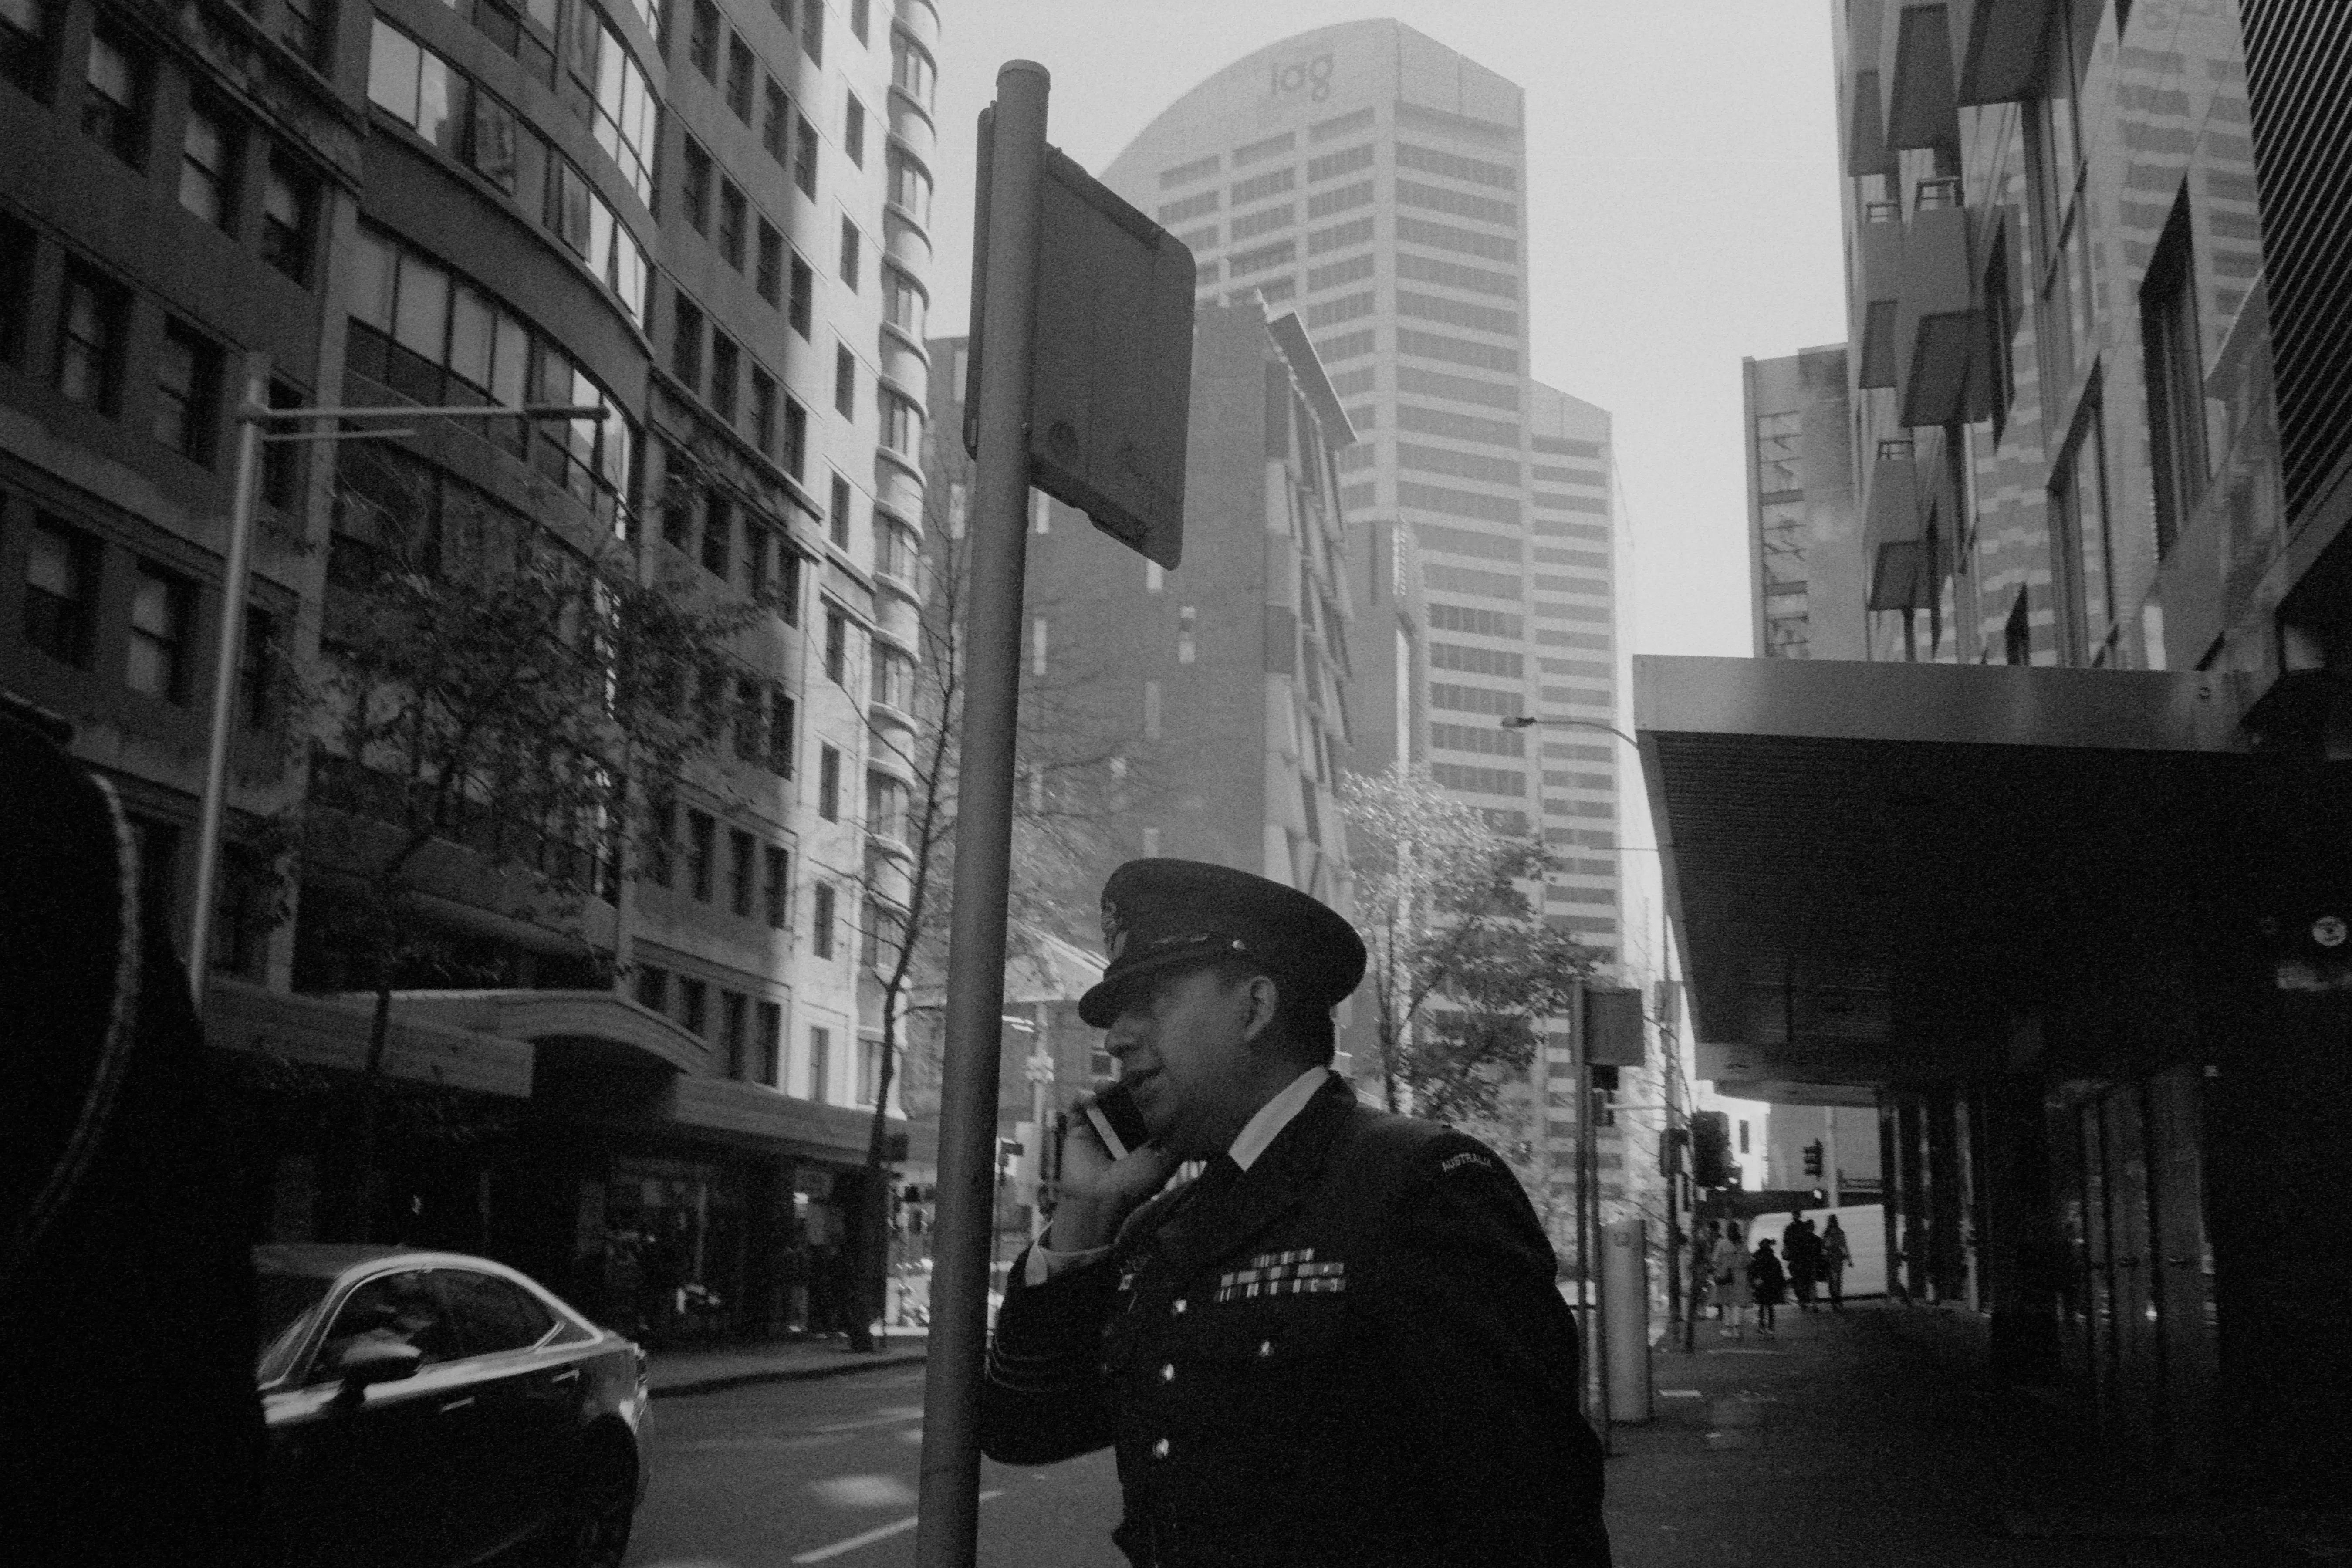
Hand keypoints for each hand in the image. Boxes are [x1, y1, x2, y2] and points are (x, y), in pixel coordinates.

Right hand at [1049, 1085, 1181, 1251]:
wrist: (1099, 1200)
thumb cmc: (1133, 1184)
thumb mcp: (1164, 1164)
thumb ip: (1178, 1145)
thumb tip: (1196, 1126)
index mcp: (1139, 1135)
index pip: (1144, 1106)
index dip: (1145, 1092)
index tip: (1148, 1079)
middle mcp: (1119, 1129)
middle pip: (1121, 1099)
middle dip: (1122, 1086)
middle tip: (1123, 1078)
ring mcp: (1098, 1128)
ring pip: (1101, 1099)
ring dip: (1102, 1088)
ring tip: (1102, 1086)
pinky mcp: (1078, 1129)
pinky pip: (1077, 1108)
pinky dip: (1081, 1098)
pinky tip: (1087, 1098)